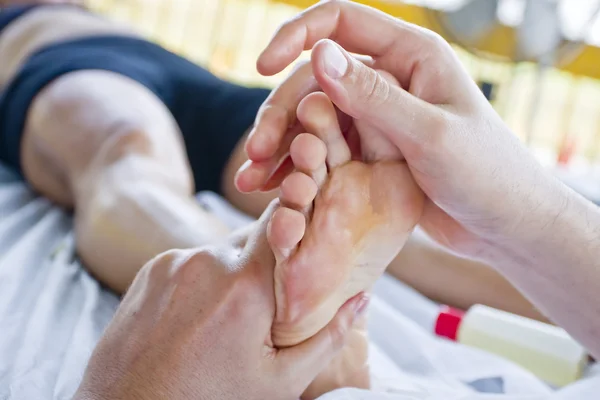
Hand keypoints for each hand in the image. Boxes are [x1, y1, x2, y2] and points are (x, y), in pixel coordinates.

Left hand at [73, 201, 368, 399]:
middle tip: (273, 299)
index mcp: (246, 286)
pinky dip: (205, 278)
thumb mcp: (280, 381)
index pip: (286, 224)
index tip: (311, 241)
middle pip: (257, 238)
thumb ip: (329, 335)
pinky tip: (199, 317)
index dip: (302, 228)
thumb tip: (363, 297)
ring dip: (236, 271)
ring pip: (224, 250)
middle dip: (271, 260)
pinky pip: (193, 260)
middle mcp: (208, 261)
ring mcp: (175, 262)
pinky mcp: (152, 268)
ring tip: (230, 317)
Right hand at [237, 0, 563, 260]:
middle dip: (280, 112)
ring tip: (252, 179)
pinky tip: (271, 189)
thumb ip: (374, 96)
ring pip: (312, 117)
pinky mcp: (370, 150)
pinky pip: (323, 148)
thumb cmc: (486, 175)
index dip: (295, 36)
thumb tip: (319, 54)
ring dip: (280, 145)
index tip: (262, 66)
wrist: (504, 225)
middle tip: (257, 153)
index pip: (340, 22)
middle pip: (315, 78)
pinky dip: (295, 166)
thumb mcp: (430, 134)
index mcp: (411, 55)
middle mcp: (390, 79)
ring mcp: (377, 116)